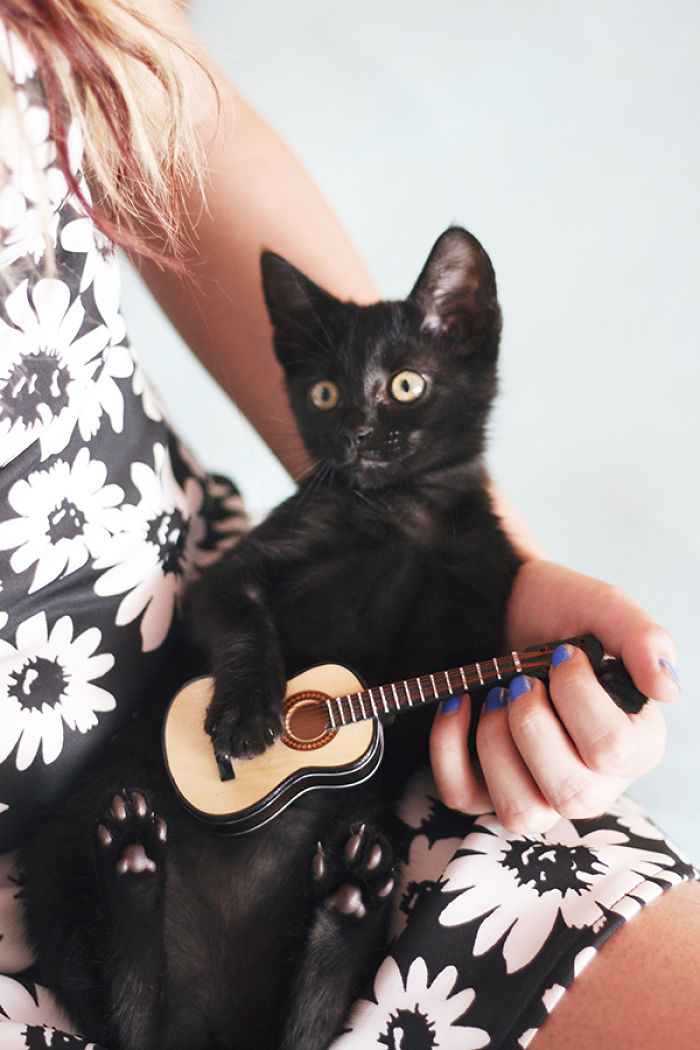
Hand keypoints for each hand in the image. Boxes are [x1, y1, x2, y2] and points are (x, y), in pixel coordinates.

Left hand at [429, 559, 679, 831]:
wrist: (507, 604)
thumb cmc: (562, 612)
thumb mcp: (606, 609)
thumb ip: (644, 639)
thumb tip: (667, 689)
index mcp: (635, 742)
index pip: (614, 751)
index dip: (578, 699)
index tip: (564, 654)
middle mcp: (594, 780)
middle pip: (570, 794)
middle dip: (532, 725)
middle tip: (521, 680)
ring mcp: (538, 790)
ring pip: (520, 812)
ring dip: (496, 745)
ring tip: (495, 697)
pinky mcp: (485, 787)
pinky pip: (461, 796)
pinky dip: (448, 746)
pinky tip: (458, 703)